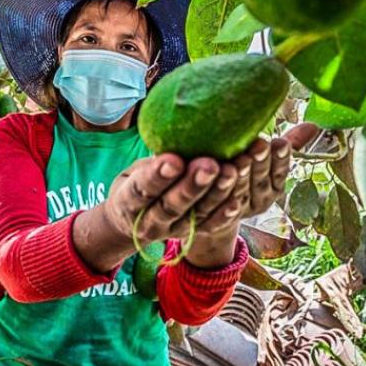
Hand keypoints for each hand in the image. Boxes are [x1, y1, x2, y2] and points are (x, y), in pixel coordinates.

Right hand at [103, 153, 228, 243]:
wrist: (131, 223)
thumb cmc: (134, 185)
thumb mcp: (131, 173)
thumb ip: (151, 163)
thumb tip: (174, 131)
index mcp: (128, 203)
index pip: (141, 189)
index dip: (157, 176)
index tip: (174, 159)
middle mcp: (150, 222)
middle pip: (172, 205)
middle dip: (193, 184)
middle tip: (209, 164)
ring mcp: (173, 230)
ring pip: (196, 215)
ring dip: (216, 194)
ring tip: (232, 171)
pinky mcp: (192, 234)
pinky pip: (210, 227)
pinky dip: (224, 215)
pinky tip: (237, 200)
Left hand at [184, 123, 319, 268]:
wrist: (217, 211)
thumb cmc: (247, 173)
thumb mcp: (267, 160)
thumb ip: (289, 144)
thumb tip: (314, 125)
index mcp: (274, 185)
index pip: (280, 170)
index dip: (280, 158)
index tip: (280, 142)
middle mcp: (260, 199)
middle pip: (260, 179)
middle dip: (261, 162)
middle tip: (259, 145)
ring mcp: (241, 209)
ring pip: (242, 191)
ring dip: (243, 176)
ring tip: (240, 158)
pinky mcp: (220, 217)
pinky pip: (222, 206)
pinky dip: (224, 194)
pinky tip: (221, 180)